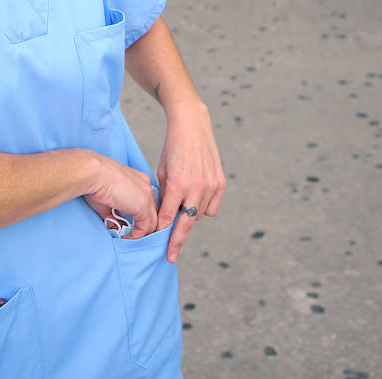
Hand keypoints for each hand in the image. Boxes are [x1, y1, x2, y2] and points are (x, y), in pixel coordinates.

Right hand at [84, 155, 158, 239]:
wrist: (93, 173)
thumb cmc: (95, 181)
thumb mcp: (108, 200)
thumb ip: (114, 214)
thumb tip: (115, 226)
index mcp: (139, 180)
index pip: (147, 203)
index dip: (141, 216)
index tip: (132, 225)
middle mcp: (146, 187)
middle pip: (153, 212)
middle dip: (144, 226)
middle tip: (132, 234)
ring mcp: (147, 197)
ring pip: (152, 222)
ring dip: (141, 233)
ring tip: (128, 238)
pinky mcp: (143, 206)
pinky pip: (145, 228)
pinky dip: (136, 236)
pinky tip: (126, 237)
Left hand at [155, 102, 224, 261]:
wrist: (192, 126)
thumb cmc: (172, 148)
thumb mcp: (162, 171)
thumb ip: (165, 195)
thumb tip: (164, 217)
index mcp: (178, 183)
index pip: (169, 217)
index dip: (163, 232)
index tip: (160, 247)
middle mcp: (196, 187)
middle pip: (186, 223)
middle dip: (177, 240)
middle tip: (171, 256)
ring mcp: (211, 186)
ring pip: (198, 215)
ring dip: (189, 215)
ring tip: (181, 203)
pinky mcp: (221, 183)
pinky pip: (212, 208)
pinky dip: (203, 207)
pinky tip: (196, 198)